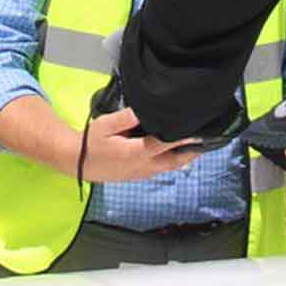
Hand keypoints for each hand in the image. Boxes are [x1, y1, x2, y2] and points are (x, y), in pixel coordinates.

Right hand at [77, 108, 200, 182]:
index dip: (184, 138)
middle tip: (208, 141)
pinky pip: (161, 169)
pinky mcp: (137, 176)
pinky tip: (176, 153)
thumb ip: (125, 118)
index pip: (166, 144)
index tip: (199, 131)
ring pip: (169, 167)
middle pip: (174, 161)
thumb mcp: (105, 125)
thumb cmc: (90, 142)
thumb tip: (144, 110)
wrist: (77, 163)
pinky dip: (172, 161)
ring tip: (197, 146)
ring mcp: (141, 173)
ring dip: (183, 157)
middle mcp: (143, 166)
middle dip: (192, 152)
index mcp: (136, 153)